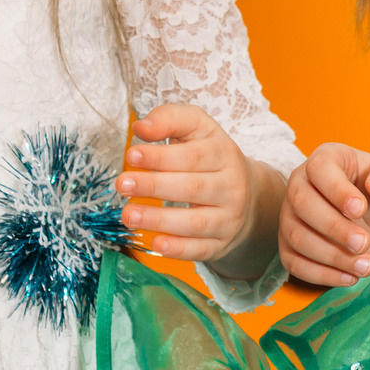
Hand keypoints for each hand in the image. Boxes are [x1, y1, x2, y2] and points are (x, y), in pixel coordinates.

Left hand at [116, 104, 256, 263]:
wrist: (247, 193)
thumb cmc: (209, 156)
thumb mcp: (197, 129)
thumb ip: (170, 119)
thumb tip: (142, 128)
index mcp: (224, 153)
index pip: (193, 156)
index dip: (161, 156)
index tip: (132, 155)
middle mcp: (231, 186)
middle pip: (192, 188)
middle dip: (154, 186)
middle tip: (122, 185)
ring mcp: (229, 217)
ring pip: (195, 222)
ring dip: (159, 220)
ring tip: (128, 215)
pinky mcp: (221, 243)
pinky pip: (200, 249)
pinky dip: (178, 249)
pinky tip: (156, 244)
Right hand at [280, 143, 369, 285]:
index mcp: (328, 158)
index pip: (319, 169)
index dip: (336, 191)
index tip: (361, 210)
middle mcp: (302, 183)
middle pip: (301, 204)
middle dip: (333, 228)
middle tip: (364, 243)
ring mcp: (293, 215)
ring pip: (296, 237)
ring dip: (331, 256)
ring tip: (366, 266)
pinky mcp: (292, 245)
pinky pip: (294, 263)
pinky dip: (321, 275)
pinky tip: (350, 277)